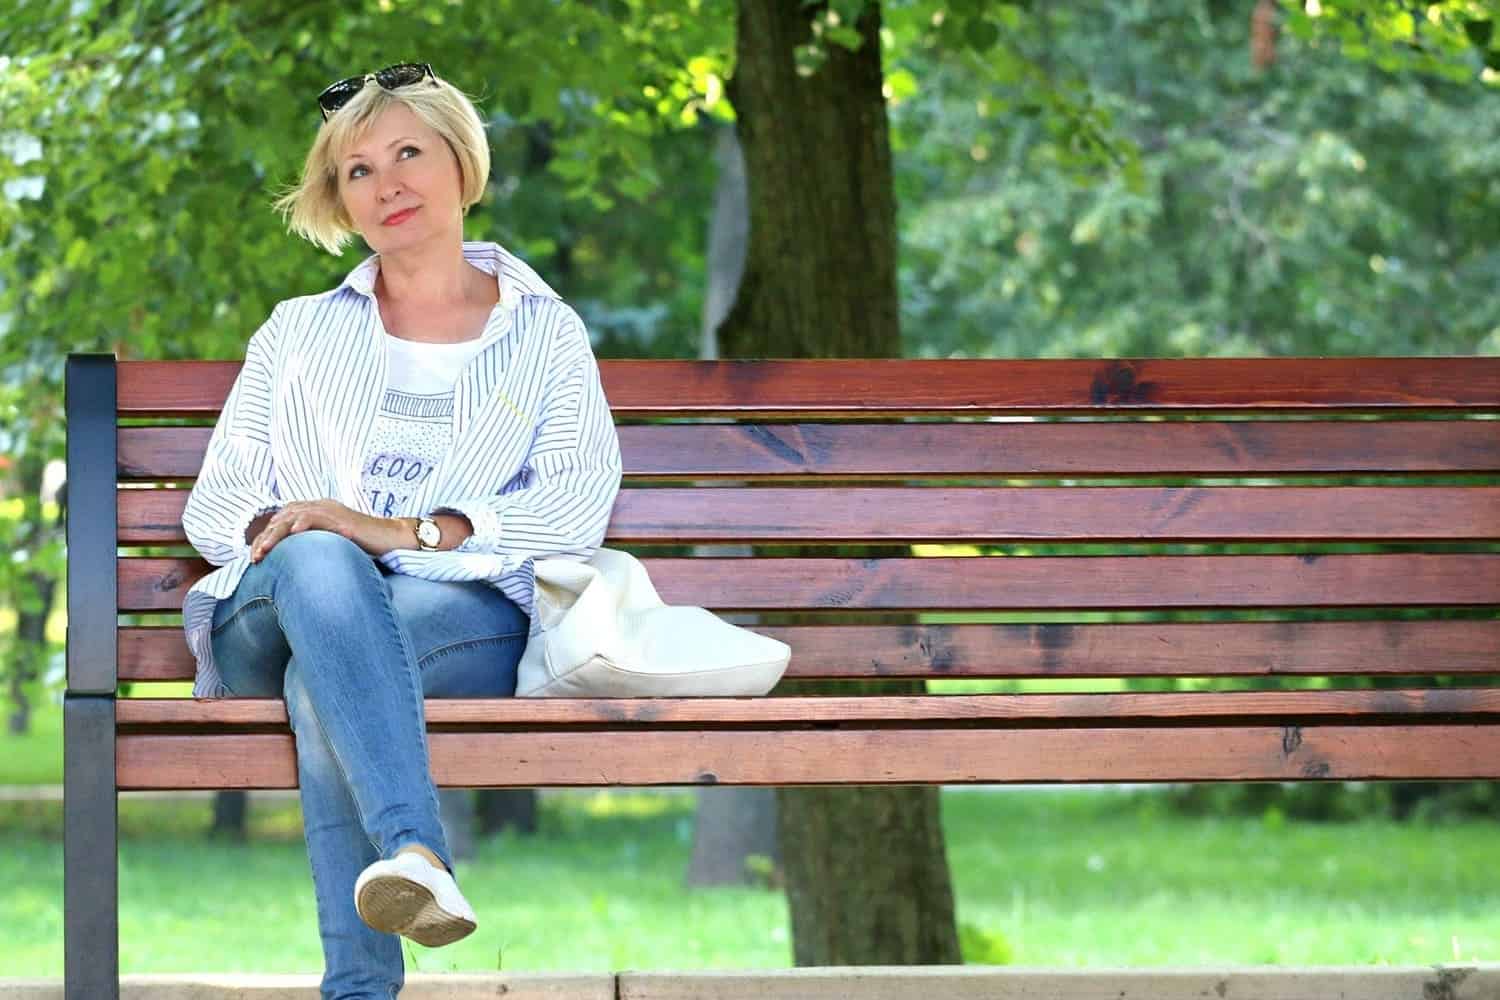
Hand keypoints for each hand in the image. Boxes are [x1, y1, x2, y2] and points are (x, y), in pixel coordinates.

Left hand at [249, 499, 393, 561]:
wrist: (390, 537)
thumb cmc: (363, 546)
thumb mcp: (331, 545)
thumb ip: (312, 547)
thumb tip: (292, 565)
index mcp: (315, 511)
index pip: (281, 520)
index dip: (265, 537)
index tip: (255, 557)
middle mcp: (319, 507)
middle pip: (282, 518)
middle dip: (265, 538)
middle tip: (254, 558)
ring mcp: (329, 510)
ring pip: (293, 517)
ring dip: (275, 535)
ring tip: (263, 551)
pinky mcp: (340, 516)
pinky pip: (316, 516)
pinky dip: (303, 523)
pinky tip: (293, 533)